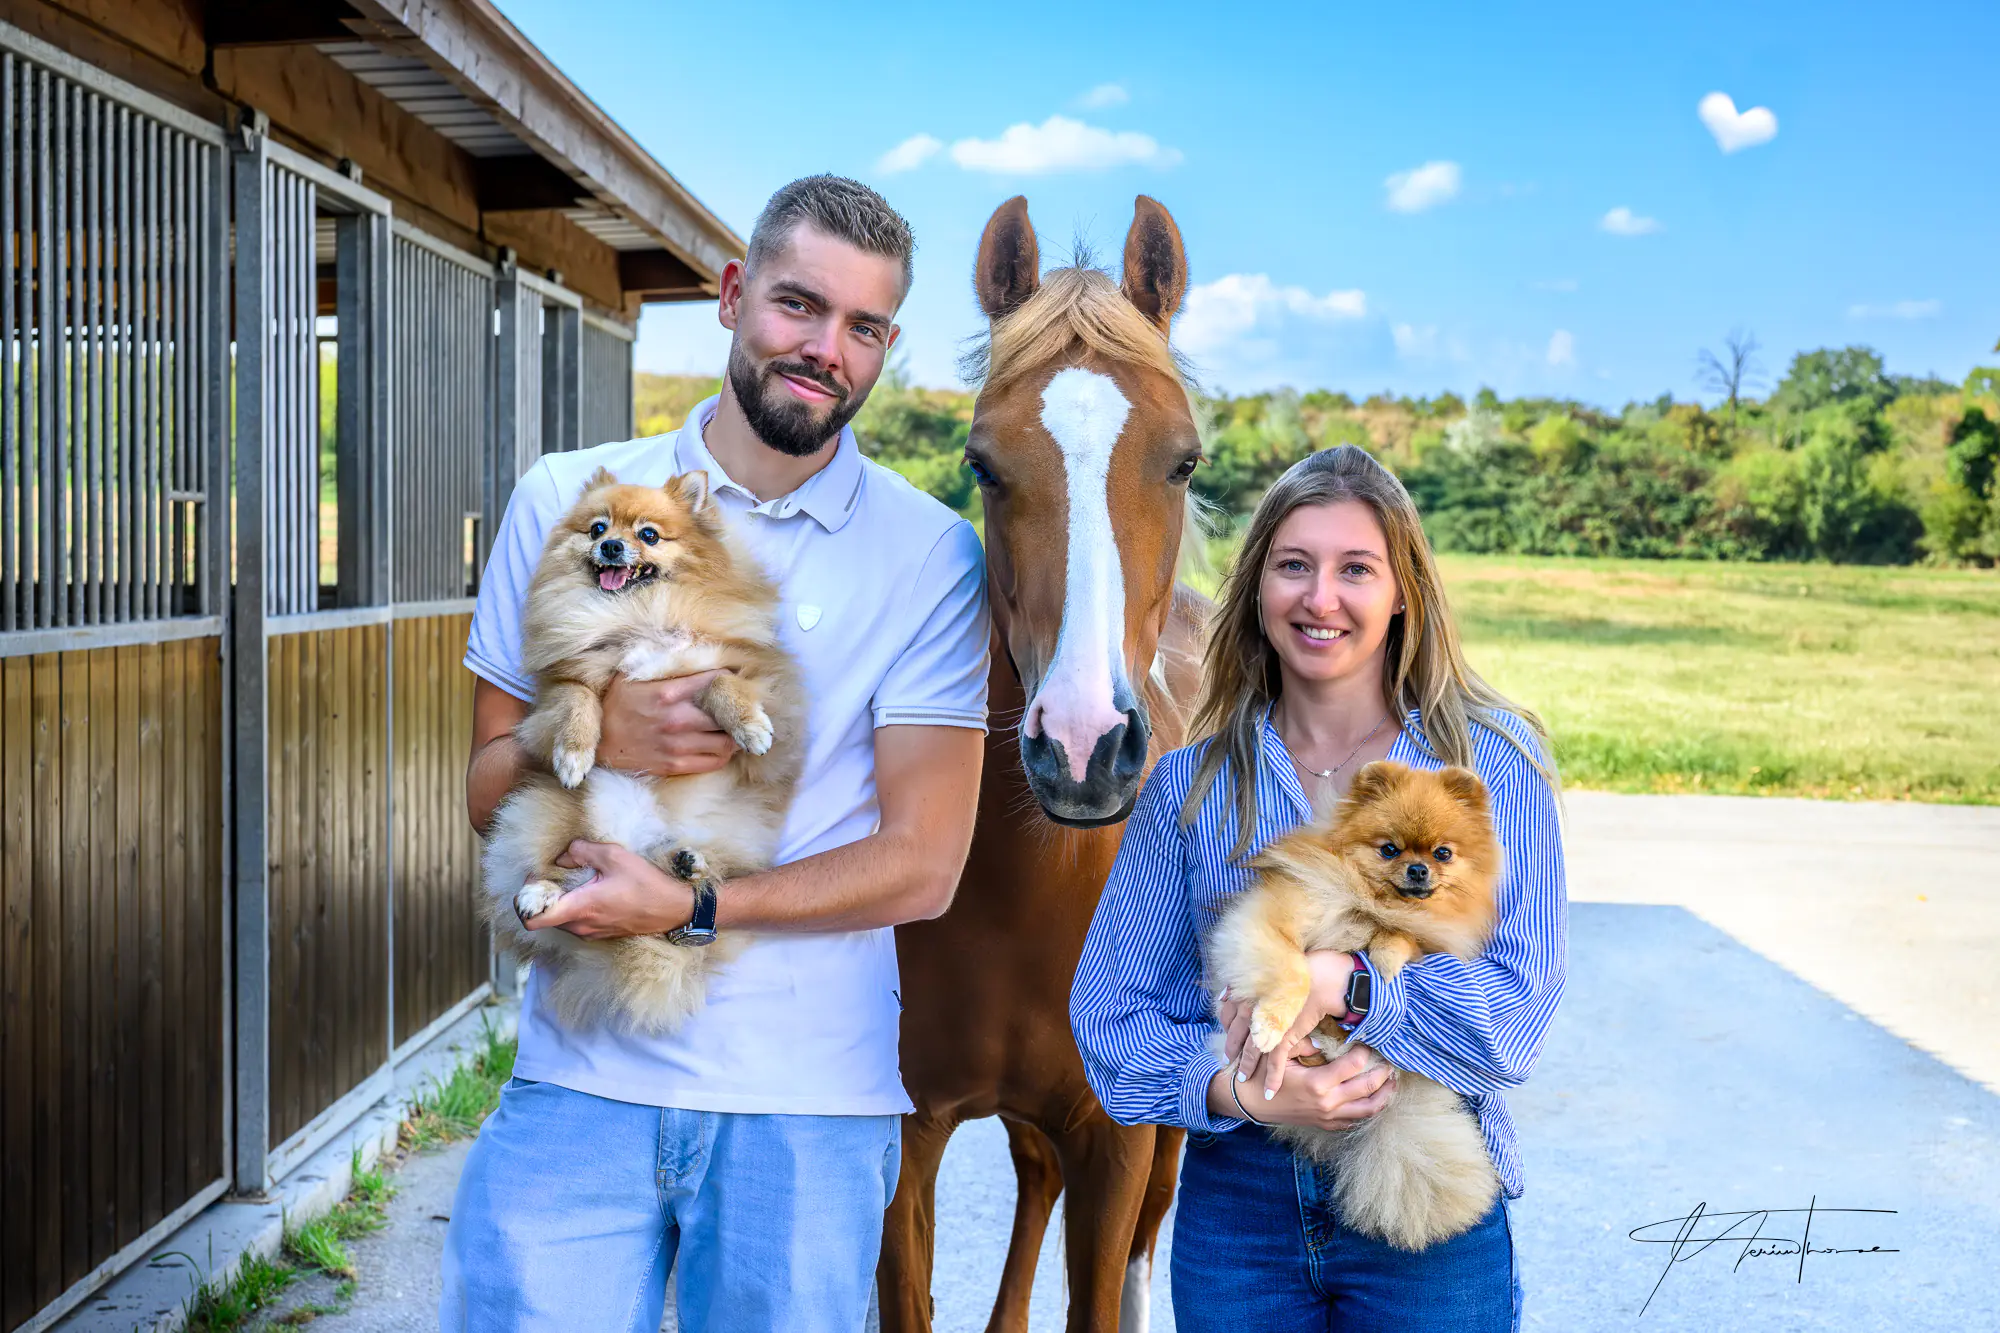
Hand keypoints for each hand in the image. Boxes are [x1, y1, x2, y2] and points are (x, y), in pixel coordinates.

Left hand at [521, 840, 693, 939]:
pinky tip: (592, 890)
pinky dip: (574, 907)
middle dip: (544, 895)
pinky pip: (575, 922)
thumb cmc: (647, 884)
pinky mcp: (599, 934)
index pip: (532, 919)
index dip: (524, 900)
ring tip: (577, 880)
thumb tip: (563, 855)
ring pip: (559, 919)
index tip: (536, 881)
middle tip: (557, 873)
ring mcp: (589, 933)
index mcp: (580, 908)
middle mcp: (580, 926)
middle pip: (543, 916)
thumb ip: (581, 851)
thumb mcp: (615, 856)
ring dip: (560, 901)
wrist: (673, 910)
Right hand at [597, 670, 737, 777]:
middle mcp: (677, 719)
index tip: (730, 680)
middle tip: (737, 706)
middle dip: (736, 710)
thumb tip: (684, 640)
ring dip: (733, 734)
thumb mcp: (631, 673)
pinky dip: (723, 754)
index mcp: (668, 692)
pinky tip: (719, 745)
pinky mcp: (675, 765)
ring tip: (731, 727)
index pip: (715, 682)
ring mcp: (678, 745)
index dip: (727, 680)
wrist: (597, 743)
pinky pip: (714, 761)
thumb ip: (659, 659)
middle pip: (727, 715)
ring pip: (726, 742)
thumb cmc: (614, 704)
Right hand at [1215, 1046, 1396, 1132]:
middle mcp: (1328, 1103)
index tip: (1368, 1041)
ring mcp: (1328, 1117)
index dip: (1364, 1051)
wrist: (1251, 1103)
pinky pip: (1355, 1121)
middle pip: (1368, 1088)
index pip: (1353, 1065)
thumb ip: (1303, 1043)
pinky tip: (1375, 1099)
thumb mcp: (1280, 1053)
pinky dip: (1369, 1110)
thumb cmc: (1264, 1074)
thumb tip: (1324, 1039)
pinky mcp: (1326, 1124)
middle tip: (1391, 1061)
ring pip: (1368, 1110)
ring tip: (1393, 1083)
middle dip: (1384, 1074)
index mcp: (1317, 1083)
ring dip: (1384, 1096)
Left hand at [1224, 950, 1361, 1098]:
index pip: (1228, 1011)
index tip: (1225, 1032)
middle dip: (1231, 1049)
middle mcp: (1252, 1006)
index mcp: (1249, 990)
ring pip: (1251, 1050)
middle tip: (1226, 1061)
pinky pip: (1275, 1061)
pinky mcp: (1284, 1036)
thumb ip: (1260, 978)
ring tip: (1243, 1080)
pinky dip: (1272, 1078)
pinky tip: (1269, 1092)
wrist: (1325, 977)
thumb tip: (1248, 981)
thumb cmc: (1303, 969)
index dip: (1226, 1025)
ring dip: (1247, 1067)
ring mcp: (1266, 1023)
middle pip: (1236, 1034)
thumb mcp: (1275, 969)